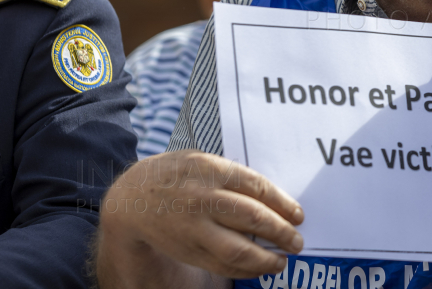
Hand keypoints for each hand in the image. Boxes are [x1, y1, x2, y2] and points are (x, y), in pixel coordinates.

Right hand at [99, 150, 304, 279]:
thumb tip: (274, 200)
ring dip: (265, 259)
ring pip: (237, 249)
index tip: (299, 215)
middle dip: (281, 232)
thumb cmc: (178, 176)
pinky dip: (245, 270)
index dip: (283, 203)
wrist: (132, 198)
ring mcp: (193, 227)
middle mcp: (203, 198)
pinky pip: (221, 264)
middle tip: (297, 241)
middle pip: (252, 218)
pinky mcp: (187, 249)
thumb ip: (233, 177)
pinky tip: (259, 268)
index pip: (257, 187)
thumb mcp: (203, 162)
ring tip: (282, 260)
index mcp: (211, 169)